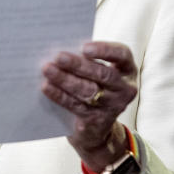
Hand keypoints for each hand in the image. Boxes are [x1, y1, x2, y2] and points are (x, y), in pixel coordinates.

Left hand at [41, 41, 137, 172]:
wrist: (98, 126)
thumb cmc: (95, 85)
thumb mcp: (99, 71)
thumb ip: (87, 59)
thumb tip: (61, 49)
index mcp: (127, 69)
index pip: (122, 55)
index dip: (105, 50)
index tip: (84, 47)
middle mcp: (124, 88)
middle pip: (103, 74)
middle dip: (79, 65)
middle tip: (58, 57)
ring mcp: (113, 106)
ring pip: (88, 91)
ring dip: (66, 79)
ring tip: (48, 69)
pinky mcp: (97, 120)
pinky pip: (76, 105)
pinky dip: (59, 95)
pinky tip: (47, 86)